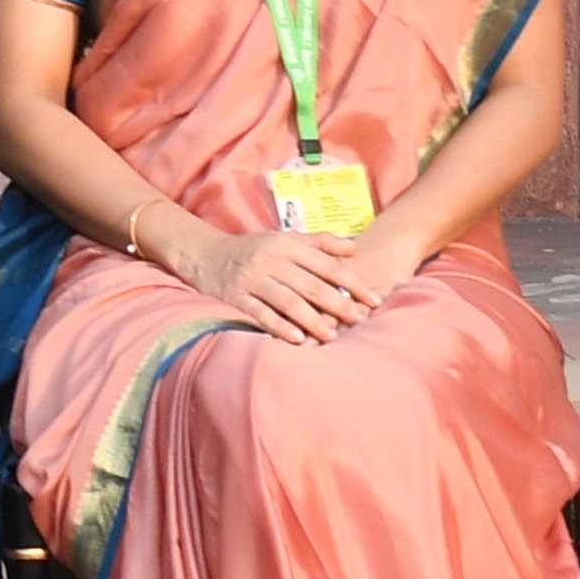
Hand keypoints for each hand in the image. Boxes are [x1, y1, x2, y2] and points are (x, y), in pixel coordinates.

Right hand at [204, 207, 384, 340]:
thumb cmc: (253, 249)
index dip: (353, 282)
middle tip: (361, 320)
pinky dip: (280, 327)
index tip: (375, 298)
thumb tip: (354, 249)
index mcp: (286, 245)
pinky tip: (298, 340)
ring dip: (313, 320)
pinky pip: (261, 314)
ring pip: (288, 301)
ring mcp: (252, 279)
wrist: (204, 254)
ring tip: (333, 336)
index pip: (327, 264)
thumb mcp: (284, 239)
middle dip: (339, 304)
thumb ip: (319, 243)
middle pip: (311, 285)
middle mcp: (270, 260)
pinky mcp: (235, 298)